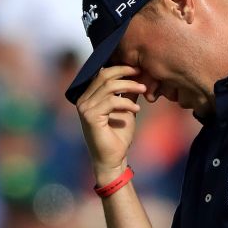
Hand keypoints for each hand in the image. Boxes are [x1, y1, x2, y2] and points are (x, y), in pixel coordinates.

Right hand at [75, 66, 146, 184]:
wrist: (113, 159)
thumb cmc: (118, 136)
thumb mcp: (125, 109)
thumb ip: (127, 93)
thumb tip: (137, 75)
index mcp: (88, 97)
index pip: (102, 73)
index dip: (120, 68)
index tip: (137, 68)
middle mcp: (83, 100)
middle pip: (104, 75)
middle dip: (125, 72)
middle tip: (141, 74)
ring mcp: (85, 108)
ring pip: (109, 86)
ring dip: (129, 86)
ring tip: (143, 90)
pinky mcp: (90, 117)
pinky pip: (111, 101)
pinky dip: (126, 103)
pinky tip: (136, 109)